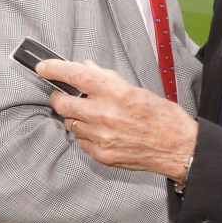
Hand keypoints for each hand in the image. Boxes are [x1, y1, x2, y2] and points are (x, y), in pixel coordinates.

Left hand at [37, 59, 197, 181]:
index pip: (74, 75)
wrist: (178, 147)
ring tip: (91, 115)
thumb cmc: (161, 116)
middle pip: (62, 103)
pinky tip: (101, 131)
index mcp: (115, 92)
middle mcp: (104, 114)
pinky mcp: (101, 155)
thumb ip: (107, 79)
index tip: (43, 67)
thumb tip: (85, 69)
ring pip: (70, 123)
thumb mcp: (136, 89)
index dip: (54, 69)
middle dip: (60, 97)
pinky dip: (85, 134)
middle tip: (64, 94)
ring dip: (75, 116)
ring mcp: (101, 137)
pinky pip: (81, 141)